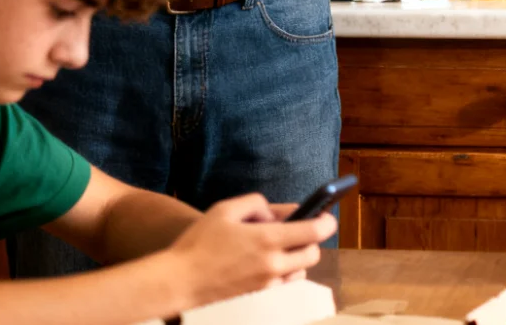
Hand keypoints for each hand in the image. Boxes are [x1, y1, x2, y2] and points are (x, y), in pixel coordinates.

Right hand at [166, 192, 333, 305]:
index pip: (315, 231)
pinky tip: (265, 267)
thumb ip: (256, 204)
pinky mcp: (261, 301)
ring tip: (275, 251)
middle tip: (296, 232)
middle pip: (313, 254)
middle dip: (310, 241)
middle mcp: (273, 266)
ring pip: (300, 272)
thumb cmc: (198, 244)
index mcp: (267, 240)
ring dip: (296, 260)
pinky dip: (283, 276)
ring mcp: (268, 287)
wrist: (178, 283)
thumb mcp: (225, 210)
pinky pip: (285, 287)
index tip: (327, 217)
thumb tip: (277, 213)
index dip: (326, 222)